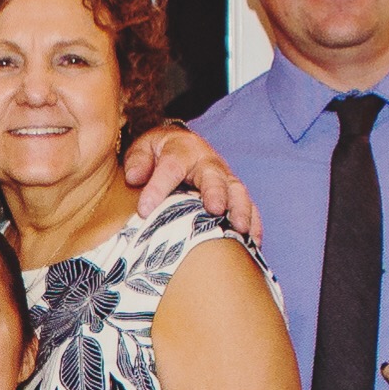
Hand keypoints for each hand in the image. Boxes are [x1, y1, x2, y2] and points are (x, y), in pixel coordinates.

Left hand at [123, 125, 258, 242]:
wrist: (178, 146)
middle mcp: (208, 163)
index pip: (170, 167)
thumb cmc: (158, 153)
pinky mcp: (234, 194)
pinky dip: (254, 224)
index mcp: (182, 150)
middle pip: (214, 177)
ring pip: (237, 191)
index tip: (145, 210)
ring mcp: (224, 178)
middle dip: (216, 192)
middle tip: (215, 209)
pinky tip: (254, 243)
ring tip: (240, 229)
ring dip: (240, 209)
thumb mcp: (143, 148)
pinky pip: (249, 206)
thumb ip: (138, 161)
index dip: (158, 188)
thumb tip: (134, 177)